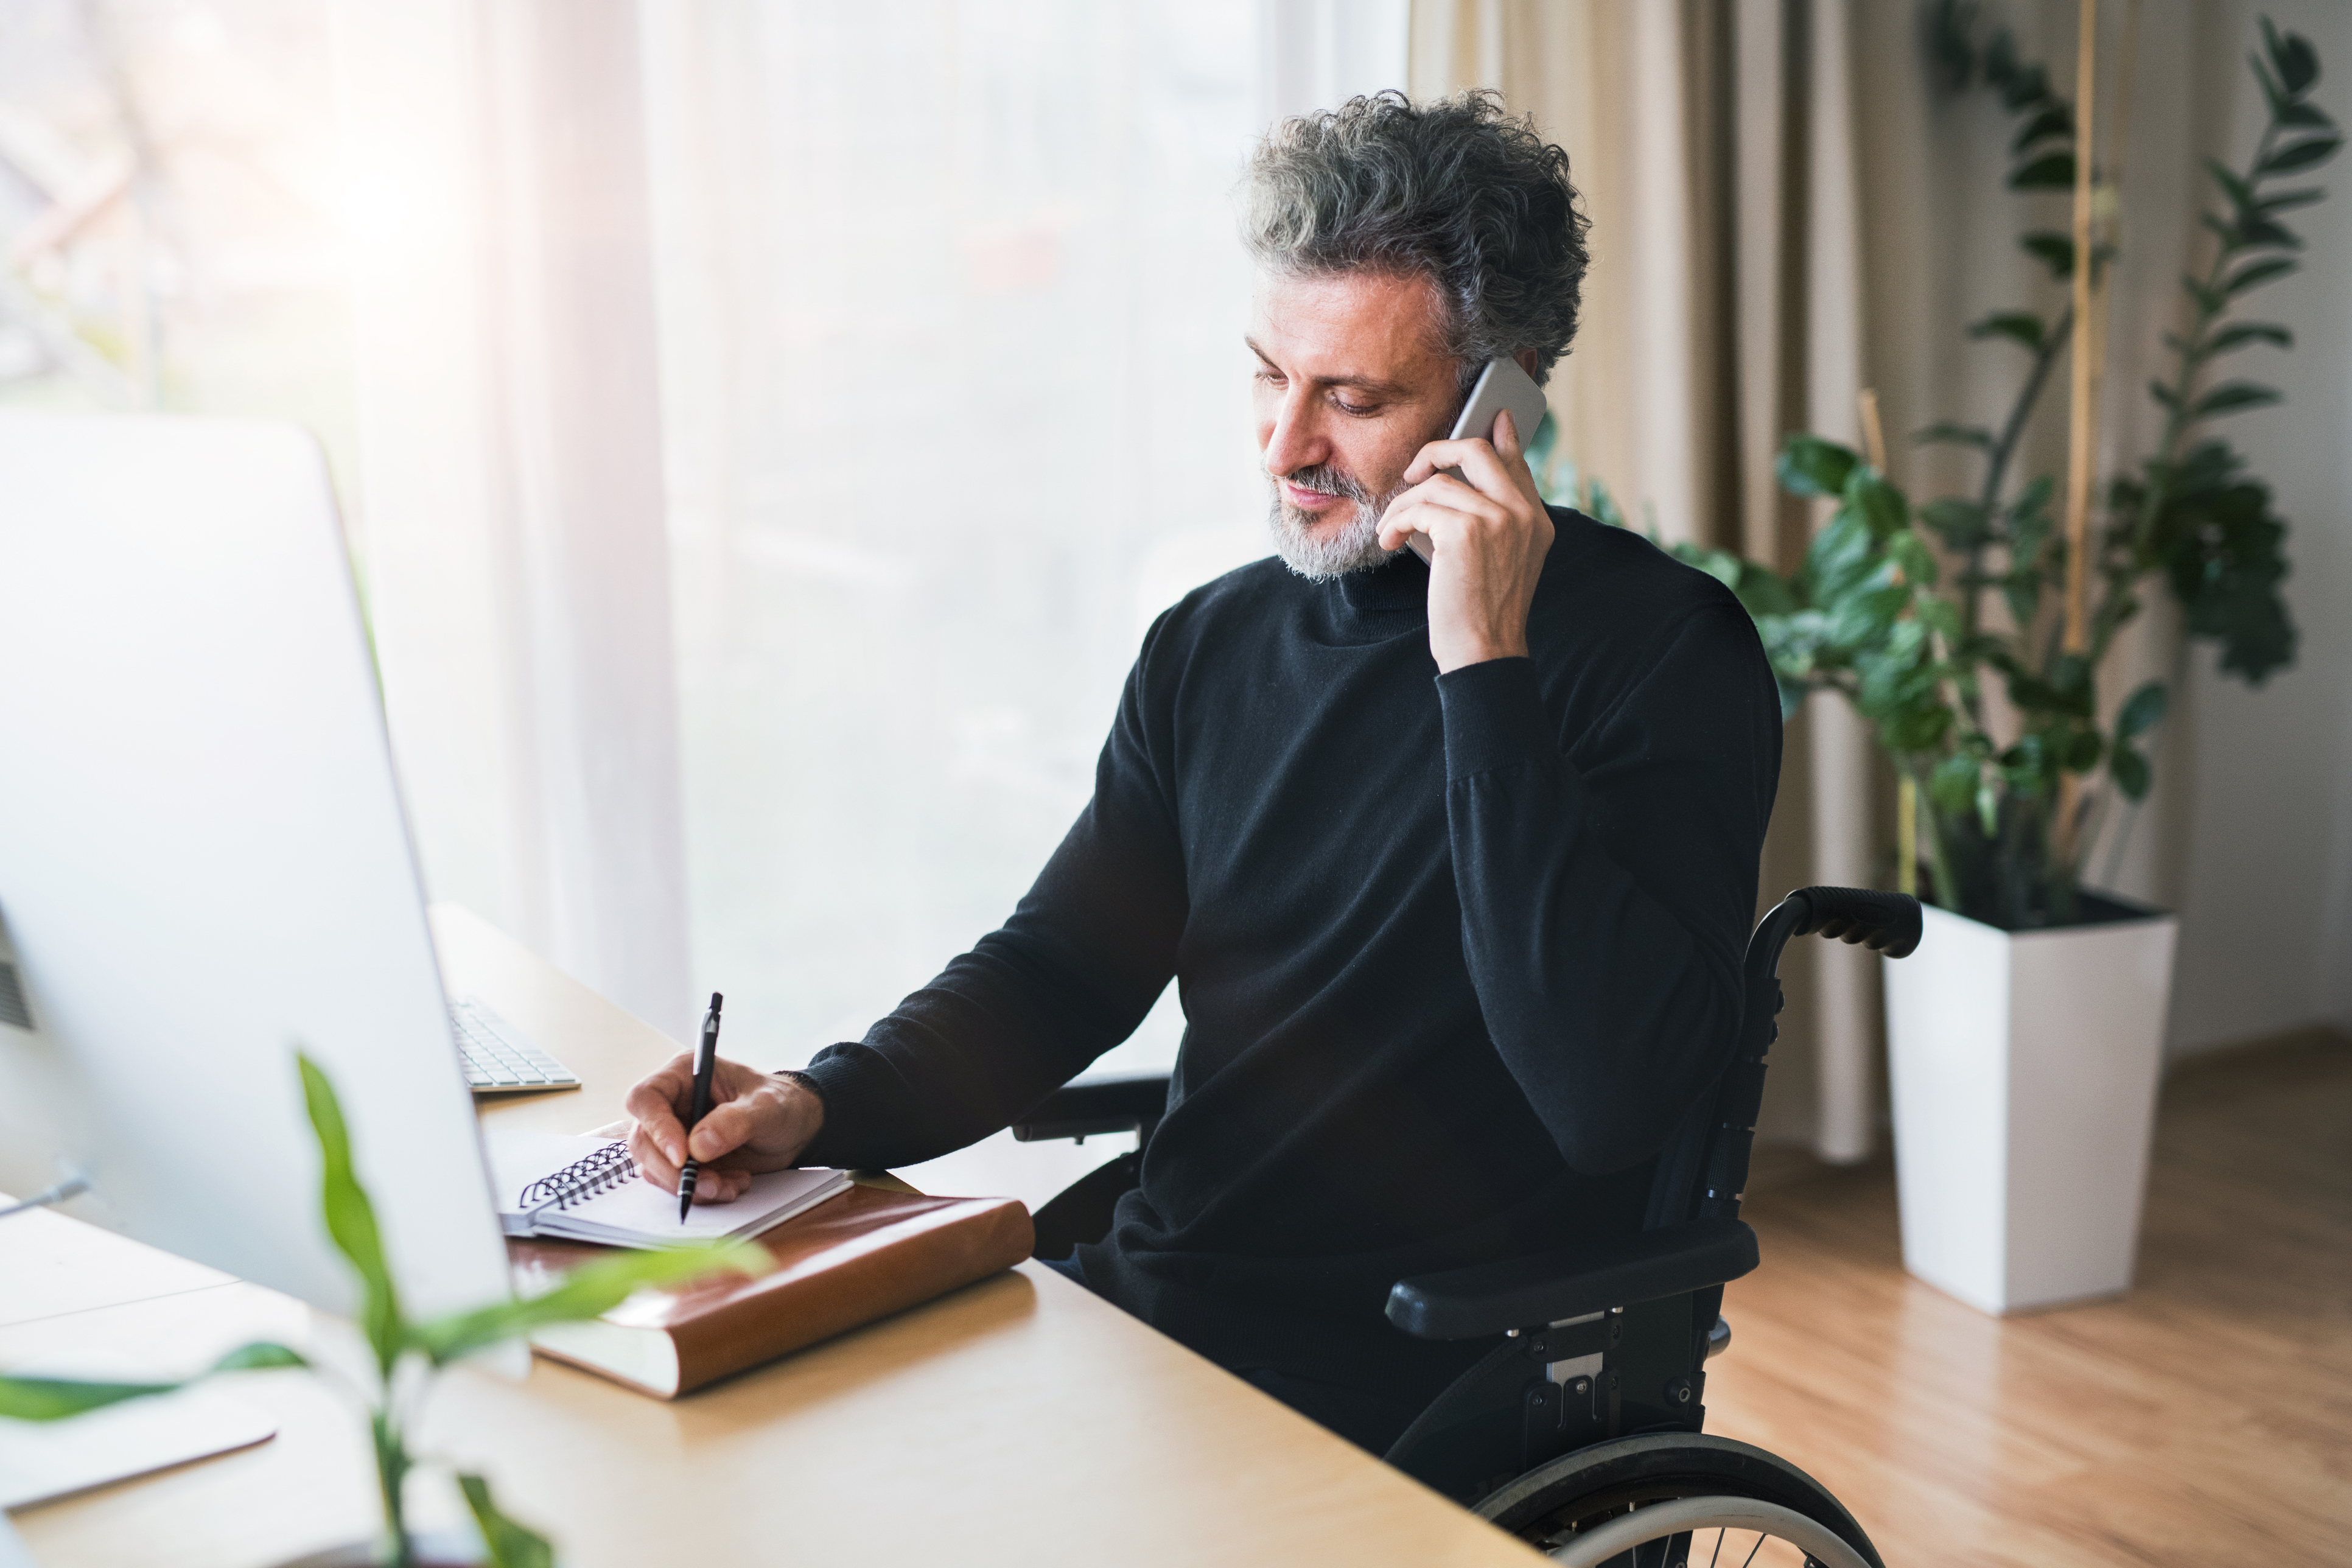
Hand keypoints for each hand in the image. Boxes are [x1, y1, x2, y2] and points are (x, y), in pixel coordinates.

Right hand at [623, 1054, 824, 1203]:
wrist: (796, 1127)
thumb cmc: (781, 1103)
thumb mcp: (767, 1107)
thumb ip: (735, 1121)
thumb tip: (697, 1146)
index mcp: (684, 1075)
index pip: (646, 1098)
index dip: (656, 1128)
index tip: (683, 1157)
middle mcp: (672, 1104)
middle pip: (643, 1141)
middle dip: (673, 1171)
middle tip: (709, 1185)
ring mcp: (675, 1135)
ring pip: (656, 1168)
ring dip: (690, 1186)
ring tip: (731, 1185)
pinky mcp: (685, 1162)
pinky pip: (677, 1183)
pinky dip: (701, 1192)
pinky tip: (733, 1185)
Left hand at [1377, 409, 1554, 672]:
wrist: (1483, 650)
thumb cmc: (1481, 611)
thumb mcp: (1499, 561)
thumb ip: (1492, 520)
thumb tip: (1457, 485)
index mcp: (1535, 520)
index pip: (1516, 462)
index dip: (1502, 435)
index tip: (1495, 416)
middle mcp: (1522, 514)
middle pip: (1476, 450)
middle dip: (1436, 452)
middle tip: (1412, 474)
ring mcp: (1497, 520)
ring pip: (1436, 482)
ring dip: (1403, 506)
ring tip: (1391, 531)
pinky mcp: (1465, 531)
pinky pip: (1419, 506)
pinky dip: (1396, 522)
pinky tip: (1390, 541)